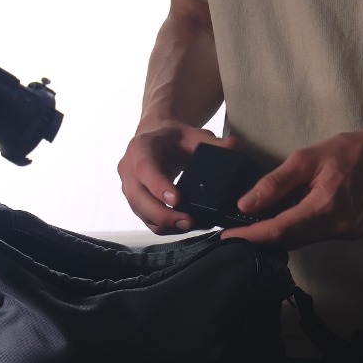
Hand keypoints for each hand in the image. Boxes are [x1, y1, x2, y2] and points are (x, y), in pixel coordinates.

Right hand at [118, 122, 235, 233]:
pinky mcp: (137, 202)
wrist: (158, 140)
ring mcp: (130, 188)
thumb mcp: (193, 135)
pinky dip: (166, 227)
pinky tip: (186, 226)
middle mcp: (129, 169)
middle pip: (138, 197)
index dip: (158, 185)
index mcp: (140, 148)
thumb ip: (213, 142)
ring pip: (141, 213)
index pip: (145, 168)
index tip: (177, 199)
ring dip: (166, 224)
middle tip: (189, 221)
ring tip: (192, 225)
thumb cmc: (175, 138)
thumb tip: (233, 146)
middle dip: (163, 214)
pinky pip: (147, 220)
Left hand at [222, 120, 362, 248]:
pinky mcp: (353, 232)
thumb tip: (247, 204)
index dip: (250, 237)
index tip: (227, 238)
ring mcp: (348, 232)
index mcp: (325, 206)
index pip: (279, 230)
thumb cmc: (354, 150)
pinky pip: (317, 235)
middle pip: (290, 241)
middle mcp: (338, 226)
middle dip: (262, 236)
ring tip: (261, 219)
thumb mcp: (308, 157)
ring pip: (303, 240)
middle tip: (238, 229)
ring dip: (281, 232)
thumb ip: (275, 183)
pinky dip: (300, 227)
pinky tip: (293, 213)